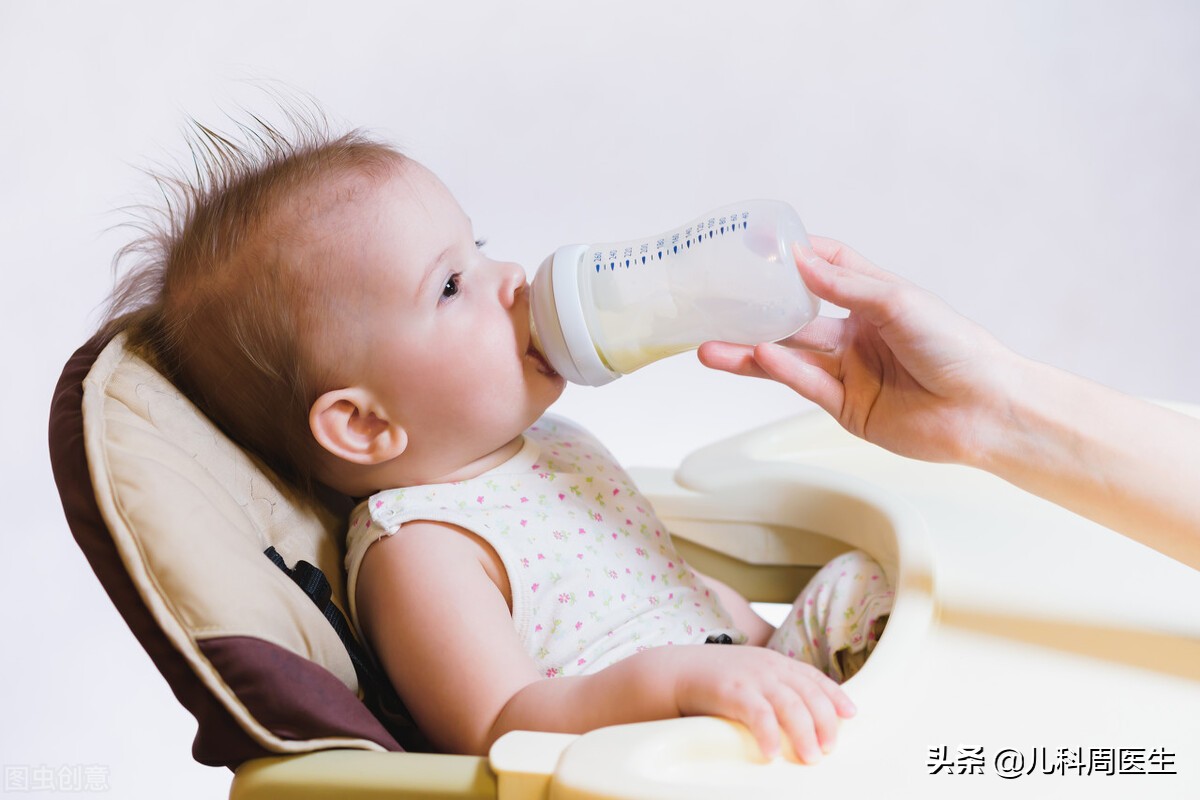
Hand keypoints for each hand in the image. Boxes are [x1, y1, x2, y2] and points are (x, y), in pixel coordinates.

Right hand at [672, 645, 855, 763]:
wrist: (674, 671)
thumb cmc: (714, 679)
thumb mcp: (750, 674)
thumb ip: (774, 688)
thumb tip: (799, 716)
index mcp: (774, 662)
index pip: (813, 677)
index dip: (835, 695)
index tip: (850, 715)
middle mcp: (768, 667)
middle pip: (808, 694)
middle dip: (824, 721)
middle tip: (830, 748)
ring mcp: (751, 678)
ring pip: (790, 705)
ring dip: (804, 733)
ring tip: (811, 757)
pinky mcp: (732, 691)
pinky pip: (758, 714)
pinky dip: (768, 734)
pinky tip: (772, 754)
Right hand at [699, 237, 1018, 465]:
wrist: (984, 409)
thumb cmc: (956, 347)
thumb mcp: (898, 301)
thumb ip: (845, 284)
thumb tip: (800, 259)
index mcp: (874, 300)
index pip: (826, 269)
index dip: (795, 258)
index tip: (757, 249)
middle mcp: (857, 335)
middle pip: (794, 320)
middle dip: (754, 315)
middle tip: (715, 308)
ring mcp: (849, 372)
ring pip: (789, 358)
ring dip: (749, 352)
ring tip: (710, 348)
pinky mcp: (846, 408)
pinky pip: (806, 385)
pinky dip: (782, 370)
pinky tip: (758, 356)